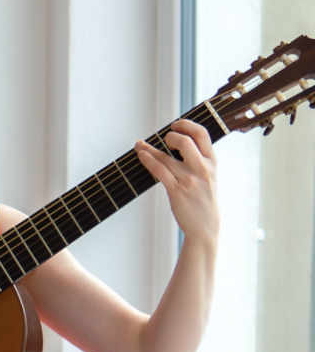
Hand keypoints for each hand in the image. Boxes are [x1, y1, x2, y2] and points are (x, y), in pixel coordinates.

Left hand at [134, 119, 218, 246]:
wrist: (205, 226)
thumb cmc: (203, 200)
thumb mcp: (208, 176)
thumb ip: (198, 160)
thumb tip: (180, 142)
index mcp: (212, 162)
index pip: (202, 134)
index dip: (187, 125)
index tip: (175, 124)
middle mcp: (202, 169)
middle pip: (186, 141)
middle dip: (171, 136)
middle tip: (163, 139)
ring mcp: (189, 180)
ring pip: (167, 158)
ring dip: (149, 149)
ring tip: (139, 145)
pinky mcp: (177, 191)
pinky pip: (159, 171)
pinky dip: (148, 160)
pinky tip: (141, 155)